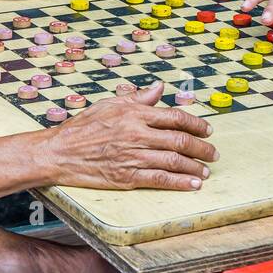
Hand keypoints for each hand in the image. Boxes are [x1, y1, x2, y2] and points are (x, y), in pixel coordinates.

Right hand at [44, 82, 216, 190]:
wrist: (58, 153)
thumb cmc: (82, 127)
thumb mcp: (109, 104)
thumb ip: (138, 98)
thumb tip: (159, 88)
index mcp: (134, 114)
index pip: (174, 117)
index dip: (195, 124)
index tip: (207, 130)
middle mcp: (136, 134)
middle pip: (179, 141)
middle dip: (202, 148)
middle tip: (213, 154)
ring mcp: (132, 157)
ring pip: (173, 162)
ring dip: (195, 167)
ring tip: (206, 171)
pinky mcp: (127, 177)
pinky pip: (160, 180)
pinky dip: (180, 182)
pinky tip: (192, 184)